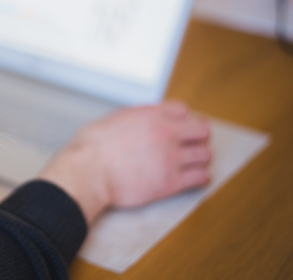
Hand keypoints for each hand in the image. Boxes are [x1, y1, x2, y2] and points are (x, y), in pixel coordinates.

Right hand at [38, 101, 211, 224]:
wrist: (88, 173)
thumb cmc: (90, 149)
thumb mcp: (111, 119)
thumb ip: (132, 118)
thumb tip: (135, 122)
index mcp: (151, 115)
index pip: (183, 110)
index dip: (182, 118)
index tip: (180, 125)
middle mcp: (165, 133)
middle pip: (202, 130)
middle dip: (199, 135)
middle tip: (194, 142)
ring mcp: (170, 158)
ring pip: (205, 154)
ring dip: (201, 157)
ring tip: (196, 161)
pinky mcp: (170, 182)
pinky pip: (200, 177)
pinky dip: (200, 177)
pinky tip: (196, 177)